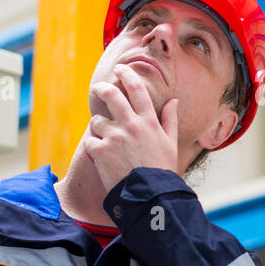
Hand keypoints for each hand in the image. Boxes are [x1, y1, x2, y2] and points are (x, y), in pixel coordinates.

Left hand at [80, 63, 179, 203]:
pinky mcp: (100, 151)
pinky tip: (103, 158)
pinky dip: (94, 147)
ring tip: (107, 142)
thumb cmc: (162, 170)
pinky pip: (90, 141)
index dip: (127, 75)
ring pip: (97, 121)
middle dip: (102, 88)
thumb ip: (170, 120)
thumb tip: (174, 101)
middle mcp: (131, 125)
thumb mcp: (171, 144)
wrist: (149, 196)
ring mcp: (114, 137)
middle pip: (111, 95)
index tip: (120, 69)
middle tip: (98, 87)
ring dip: (98, 128)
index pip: (137, 89)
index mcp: (149, 121)